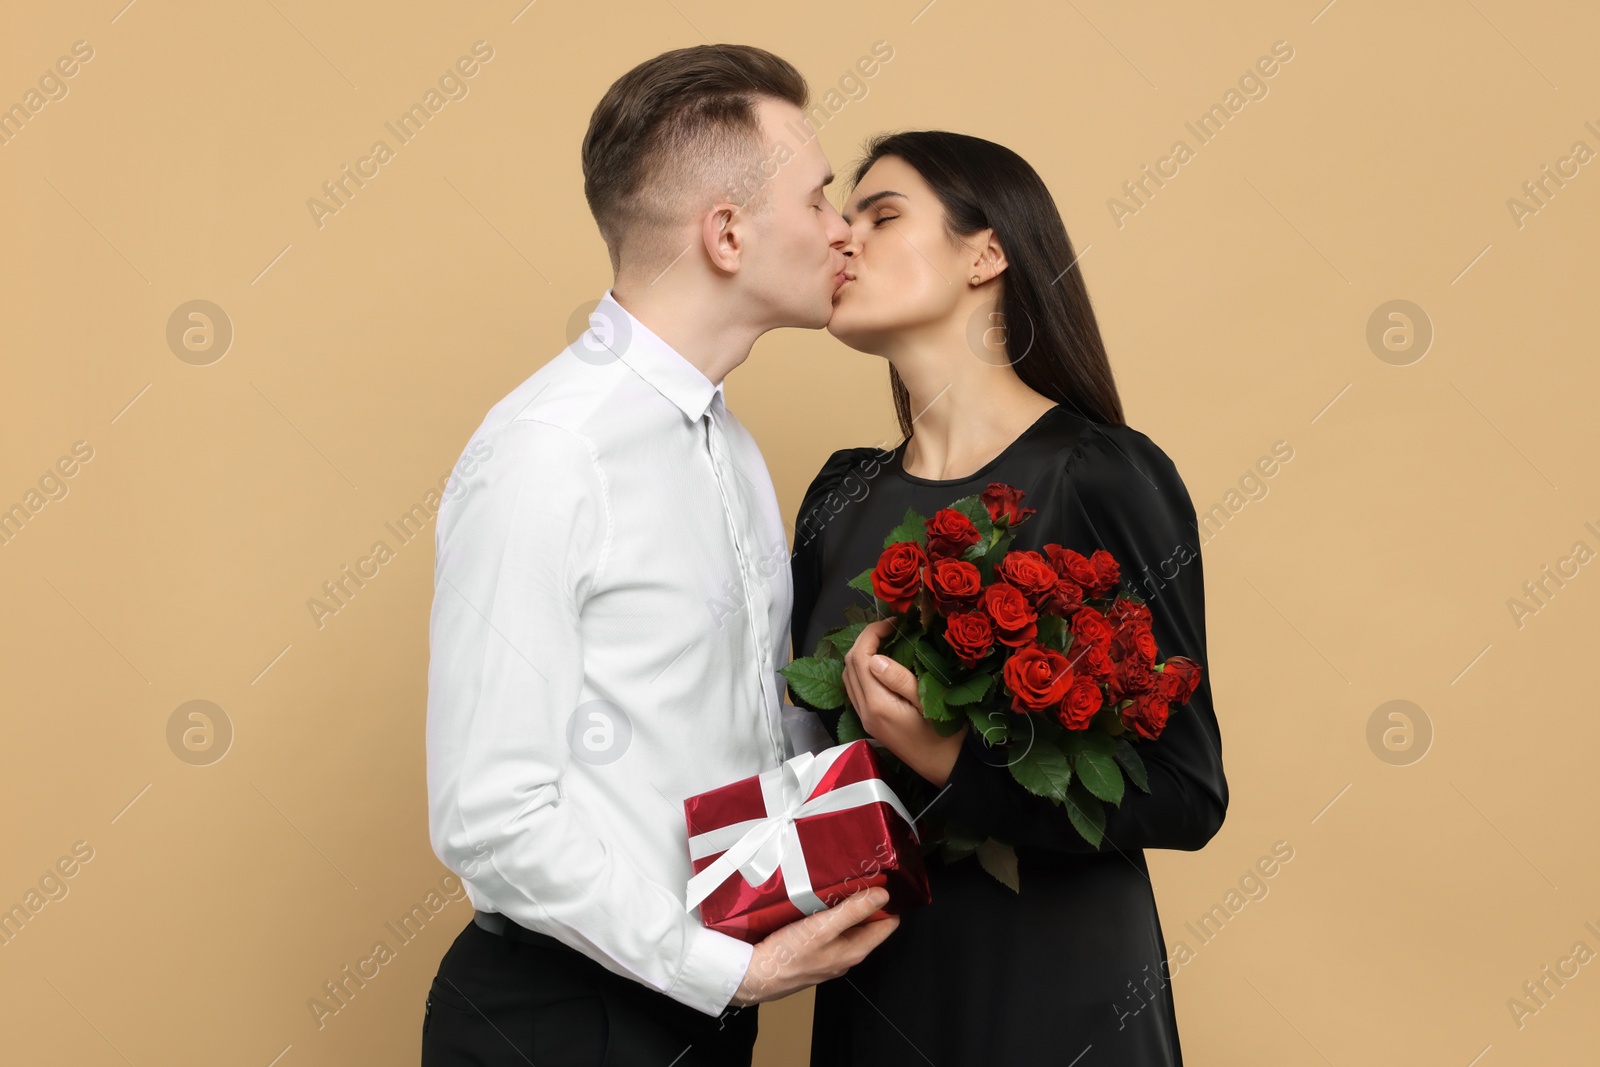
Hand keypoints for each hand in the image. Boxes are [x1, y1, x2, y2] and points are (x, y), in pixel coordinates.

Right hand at [728, 886, 898, 1005]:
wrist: (756, 976)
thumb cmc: (788, 956)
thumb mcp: (823, 927)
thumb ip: (853, 911)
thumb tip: (882, 896)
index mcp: (855, 950)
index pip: (888, 925)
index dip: (886, 903)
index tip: (879, 882)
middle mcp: (846, 955)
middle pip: (867, 924)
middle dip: (863, 902)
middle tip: (852, 880)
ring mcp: (829, 956)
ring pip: (846, 927)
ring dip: (842, 908)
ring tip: (832, 888)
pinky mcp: (813, 954)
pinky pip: (828, 931)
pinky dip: (825, 916)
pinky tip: (813, 904)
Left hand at [843, 619, 967, 787]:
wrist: (948, 769)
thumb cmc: (946, 736)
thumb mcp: (928, 703)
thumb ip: (899, 679)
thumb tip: (874, 657)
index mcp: (877, 704)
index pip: (859, 658)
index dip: (872, 633)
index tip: (894, 622)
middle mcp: (864, 711)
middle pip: (850, 665)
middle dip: (865, 640)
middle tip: (891, 628)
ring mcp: (866, 718)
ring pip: (849, 677)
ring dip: (862, 654)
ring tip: (887, 641)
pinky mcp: (871, 722)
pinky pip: (856, 689)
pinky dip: (863, 670)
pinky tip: (883, 664)